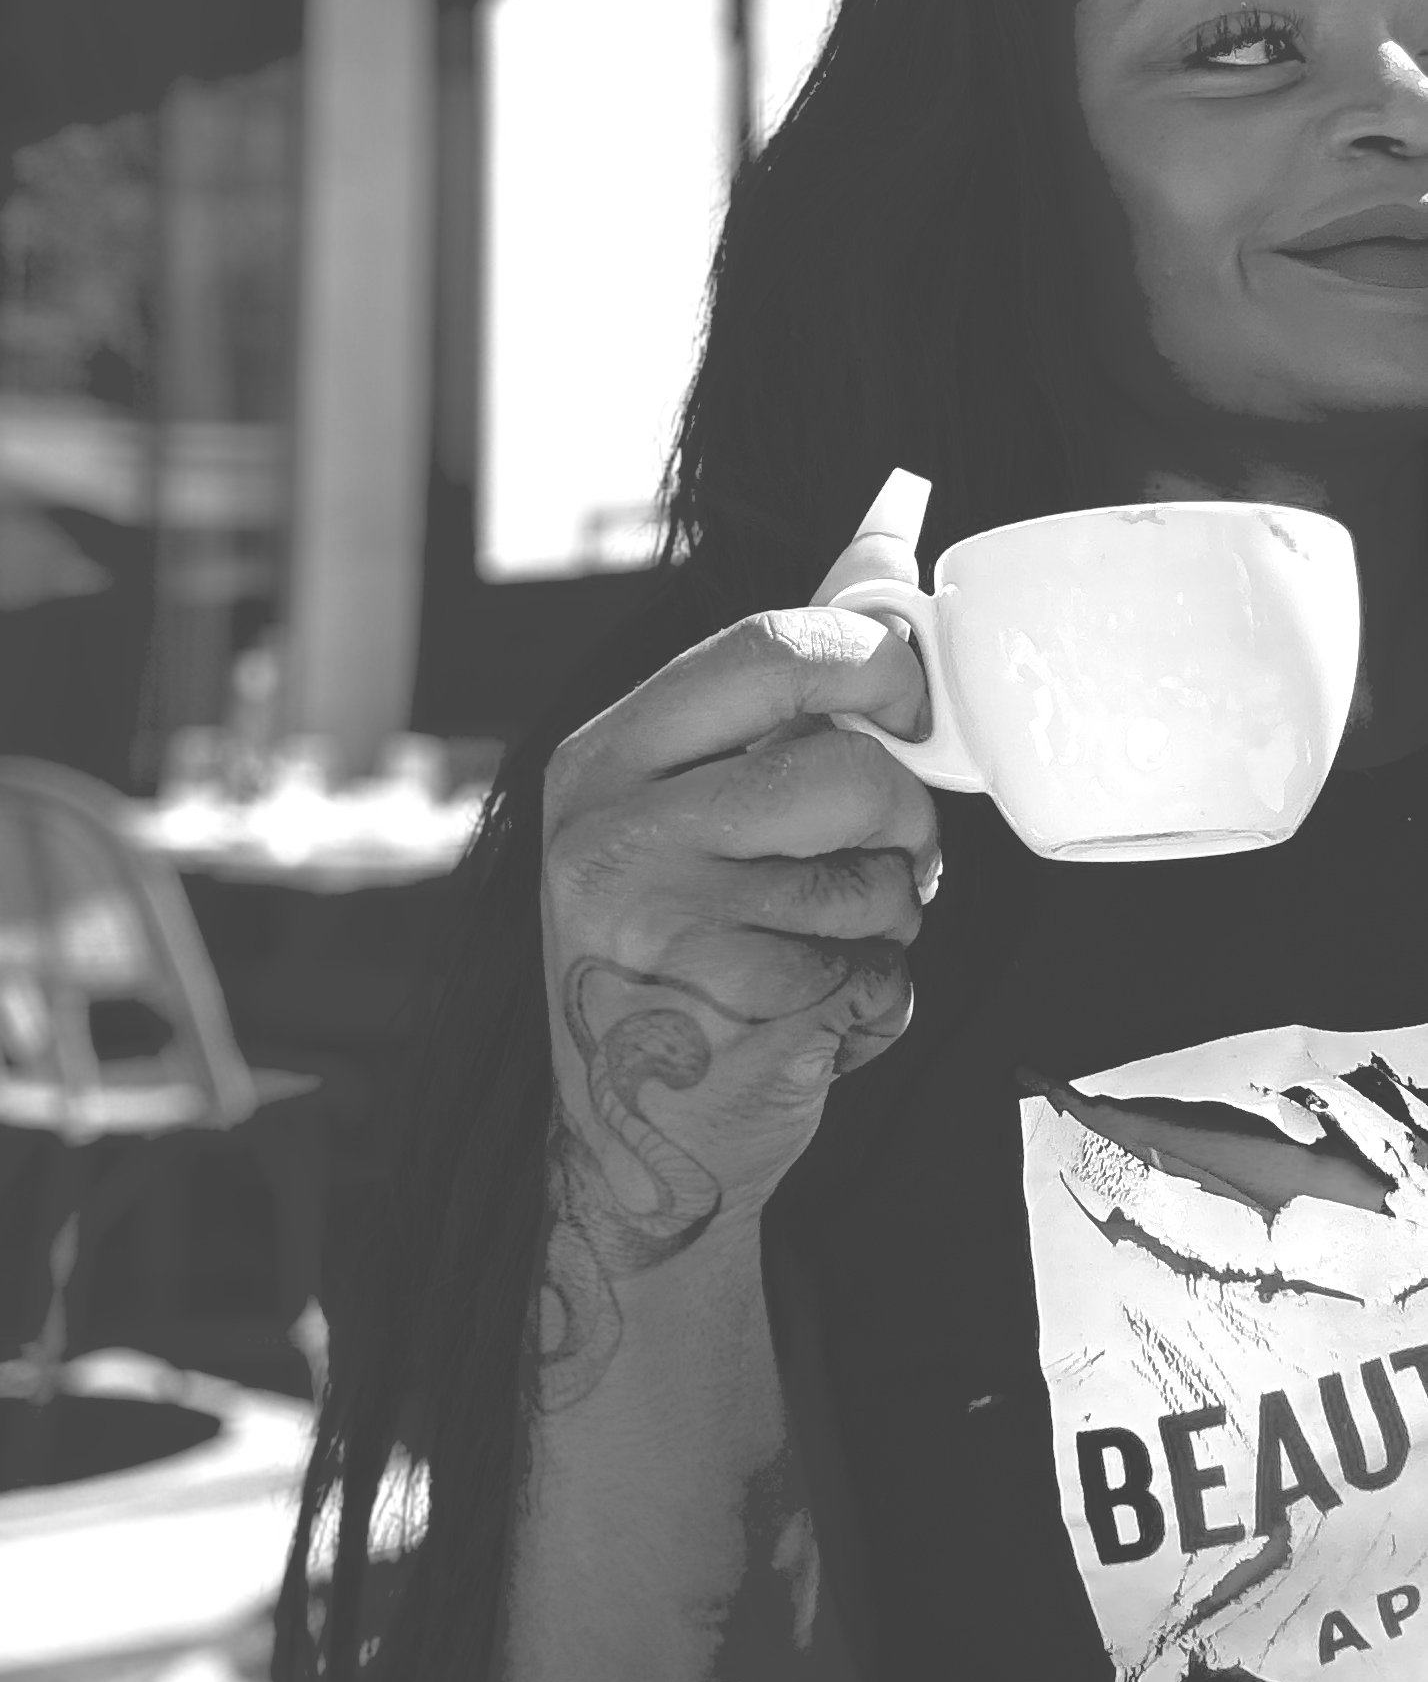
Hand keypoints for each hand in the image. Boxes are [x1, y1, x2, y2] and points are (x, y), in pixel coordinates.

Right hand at [540, 471, 939, 1250]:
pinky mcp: (705, 1002)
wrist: (643, 1145)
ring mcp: (648, 915)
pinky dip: (874, 994)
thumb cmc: (691, 955)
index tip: (912, 704)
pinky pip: (866, 967)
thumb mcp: (706, 807)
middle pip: (837, 763)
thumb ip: (786, 683)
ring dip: (889, 919)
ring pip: (869, 874)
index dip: (875, 665)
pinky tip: (812, 1006)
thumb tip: (883, 536)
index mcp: (608, 755)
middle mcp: (608, 823)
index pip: (765, 647)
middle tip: (899, 847)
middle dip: (900, 810)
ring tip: (831, 943)